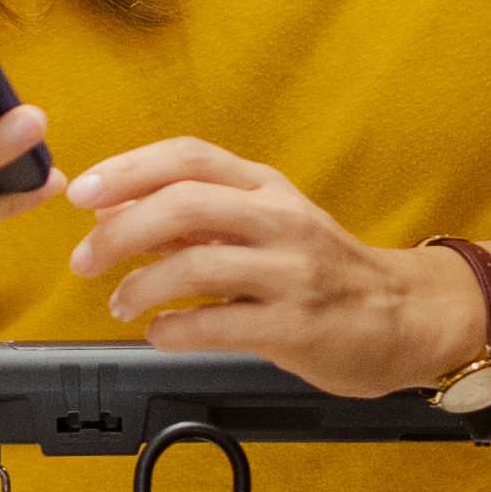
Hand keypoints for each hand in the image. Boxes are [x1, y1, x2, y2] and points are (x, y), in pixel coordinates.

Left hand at [62, 139, 478, 400]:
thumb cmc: (327, 271)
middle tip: (85, 259)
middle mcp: (280, 220)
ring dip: (141, 286)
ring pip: (196, 263)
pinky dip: (174, 330)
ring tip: (121, 303)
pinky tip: (161, 334)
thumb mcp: (270, 225)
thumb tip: (120, 213)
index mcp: (268, 188)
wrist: (406, 317)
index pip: (189, 157)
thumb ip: (202, 219)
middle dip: (120, 230)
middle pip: (184, 203)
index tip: (84, 192)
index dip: (128, 169)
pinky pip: (218, 324)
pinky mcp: (296, 325)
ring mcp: (291, 272)